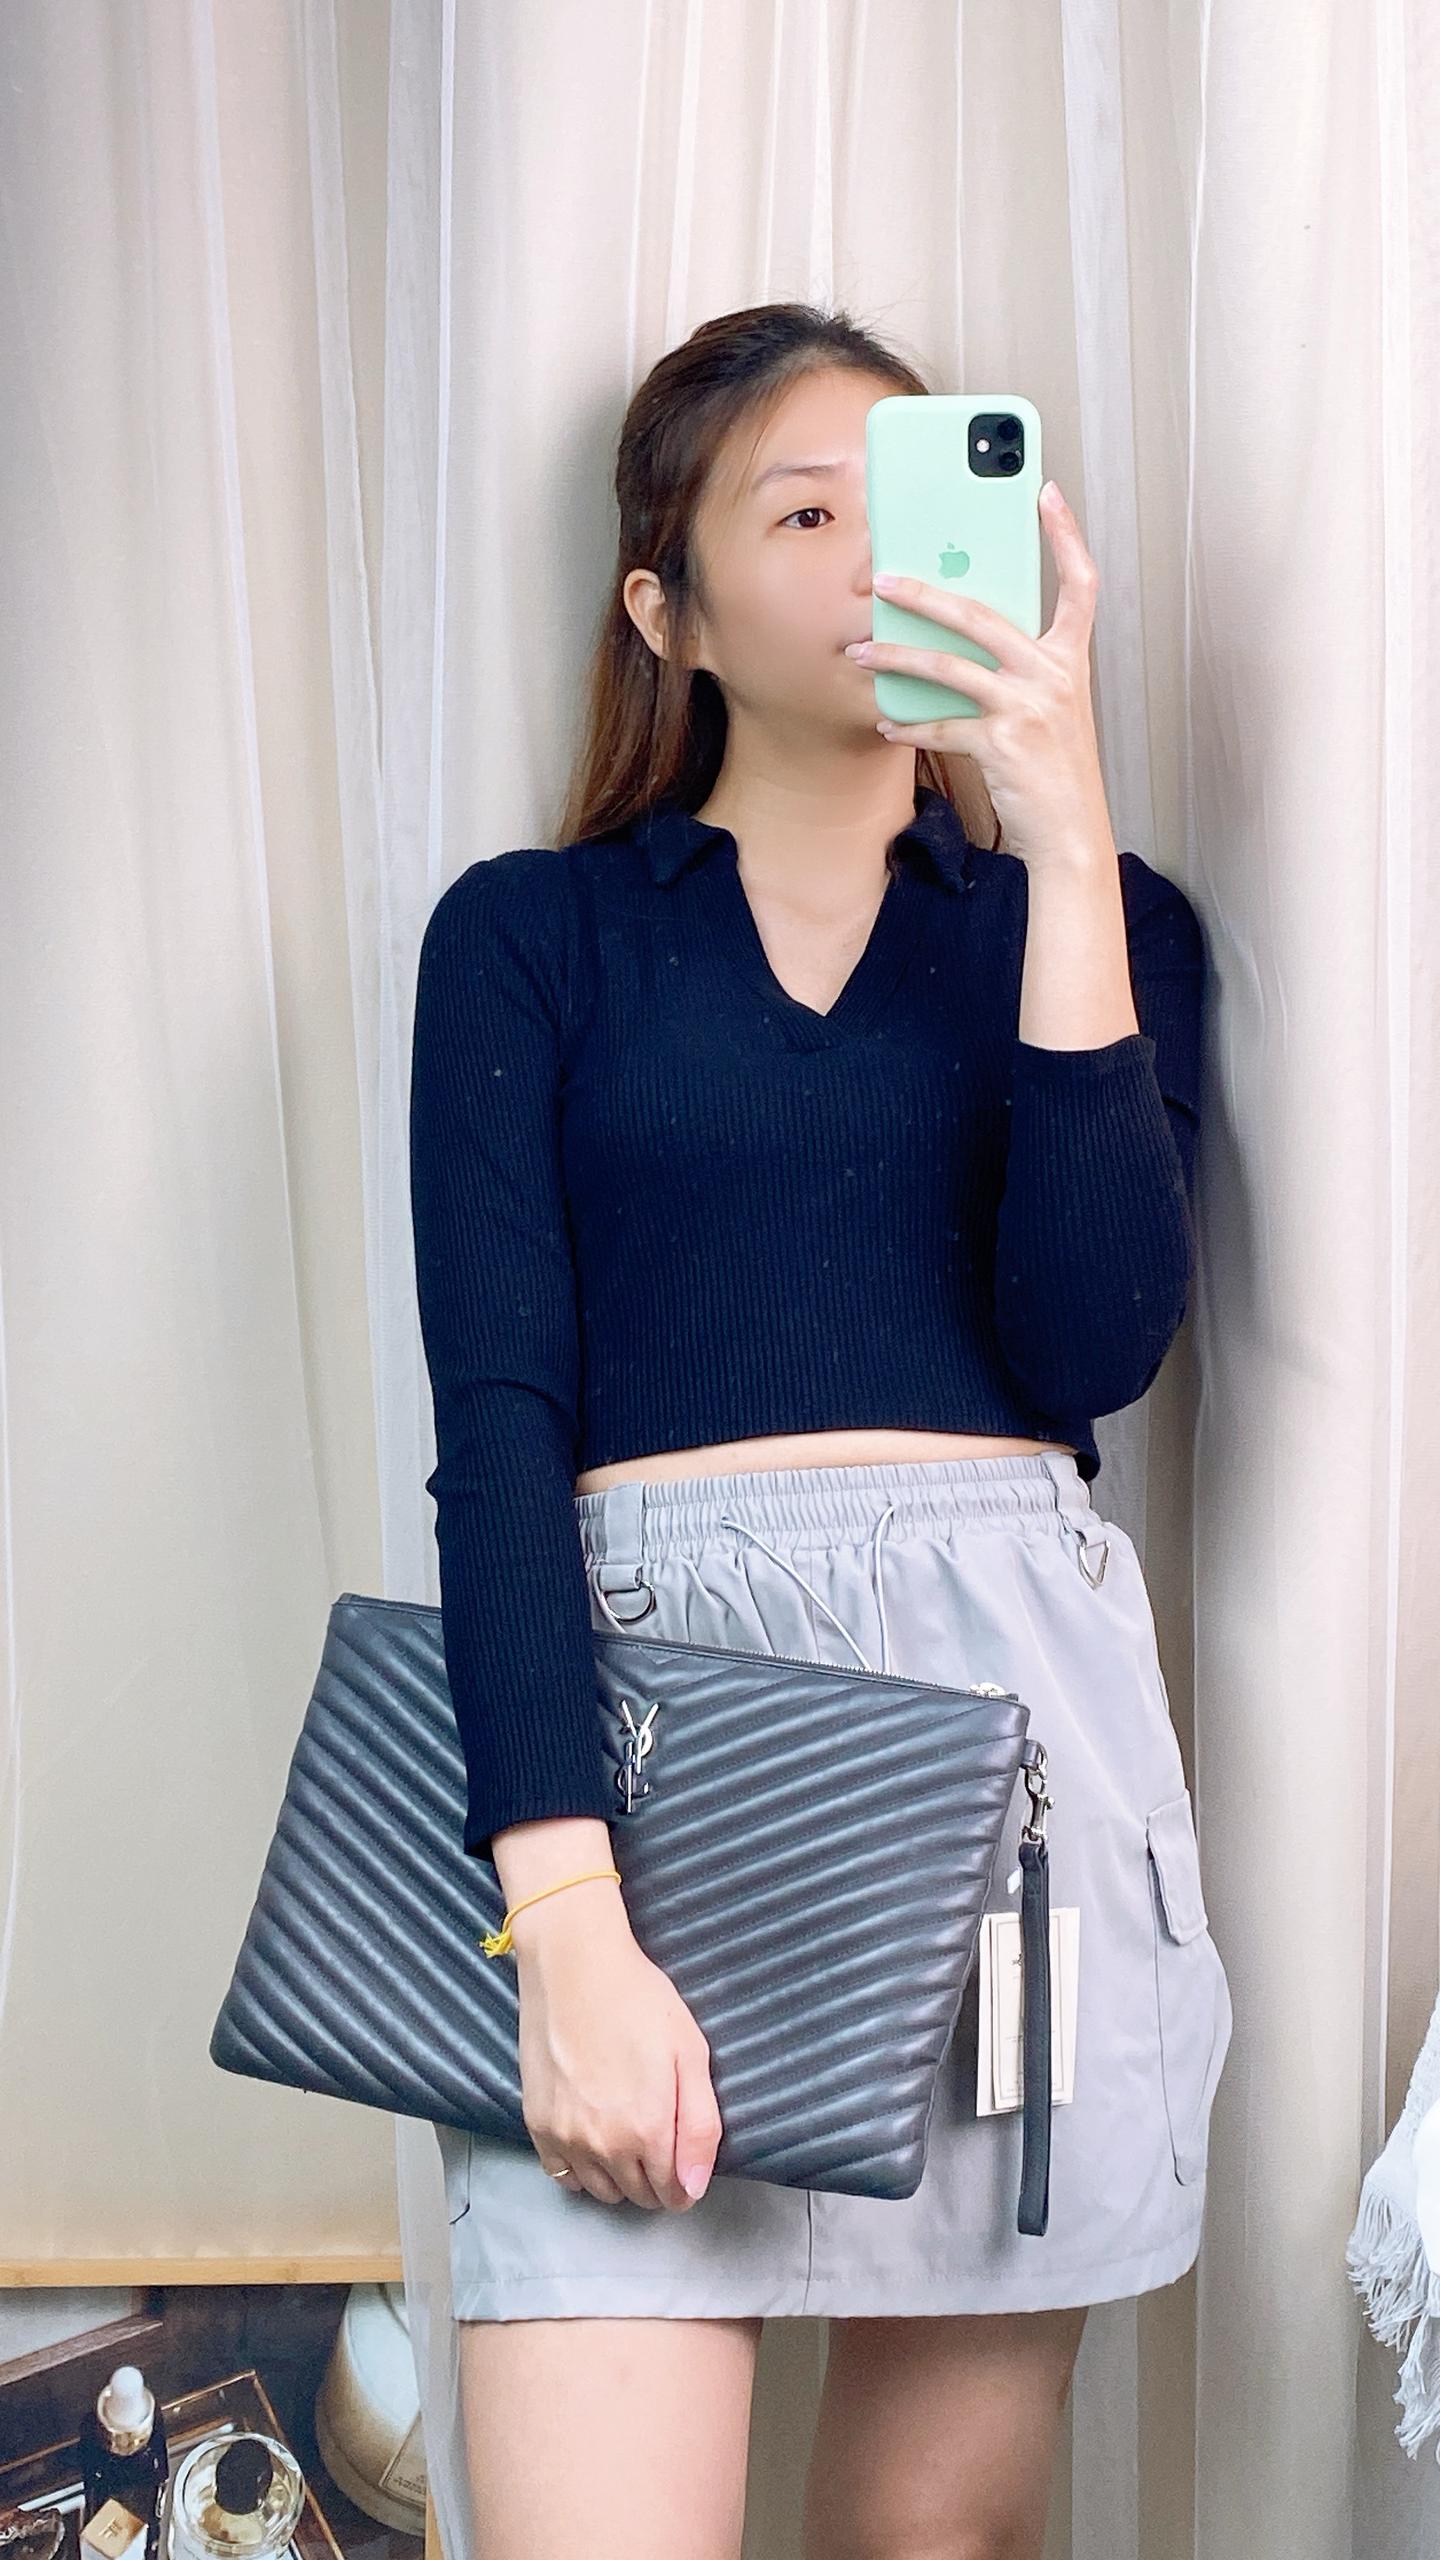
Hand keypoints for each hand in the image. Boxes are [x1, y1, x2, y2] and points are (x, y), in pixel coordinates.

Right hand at [512, 1897, 722, 2210]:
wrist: (573, 1965)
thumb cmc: (639, 2000)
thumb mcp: (691, 2053)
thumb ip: (700, 2126)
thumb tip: (695, 2187)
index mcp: (648, 2130)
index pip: (673, 2192)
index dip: (685, 2184)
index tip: (684, 2165)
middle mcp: (604, 2146)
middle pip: (639, 2195)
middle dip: (656, 2182)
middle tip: (660, 2144)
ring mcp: (566, 2138)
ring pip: (602, 2192)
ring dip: (620, 2179)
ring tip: (628, 2140)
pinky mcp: (537, 2125)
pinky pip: (563, 2176)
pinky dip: (582, 2171)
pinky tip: (593, 2140)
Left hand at [847, 481, 1115, 873]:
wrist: (1071, 832)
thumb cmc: (1056, 769)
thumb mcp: (1053, 708)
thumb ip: (1023, 668)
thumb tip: (967, 638)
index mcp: (1070, 660)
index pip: (1081, 584)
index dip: (1066, 536)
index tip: (1045, 494)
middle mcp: (1053, 676)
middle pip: (984, 616)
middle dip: (927, 594)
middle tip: (886, 580)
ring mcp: (1029, 709)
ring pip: (950, 667)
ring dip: (898, 657)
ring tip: (863, 650)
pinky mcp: (1002, 744)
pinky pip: (942, 725)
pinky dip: (910, 724)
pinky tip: (887, 720)